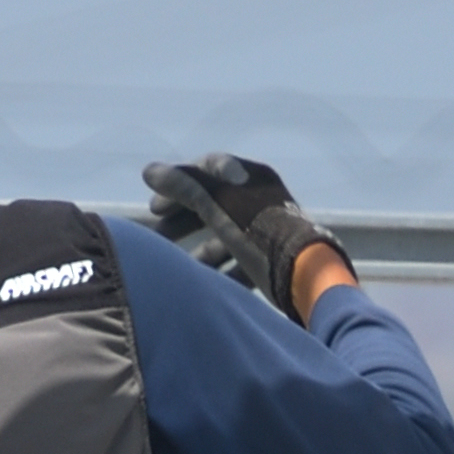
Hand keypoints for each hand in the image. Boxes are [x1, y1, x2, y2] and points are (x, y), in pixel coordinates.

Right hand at [139, 155, 343, 323]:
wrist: (304, 276)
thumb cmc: (259, 233)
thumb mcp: (218, 206)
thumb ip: (185, 187)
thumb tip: (149, 171)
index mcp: (251, 178)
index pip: (207, 170)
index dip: (177, 185)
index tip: (154, 207)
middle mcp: (261, 199)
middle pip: (214, 204)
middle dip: (183, 220)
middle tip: (158, 235)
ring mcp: (268, 230)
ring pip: (225, 236)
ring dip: (200, 251)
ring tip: (180, 267)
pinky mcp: (273, 260)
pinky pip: (240, 261)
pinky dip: (221, 270)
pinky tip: (206, 283)